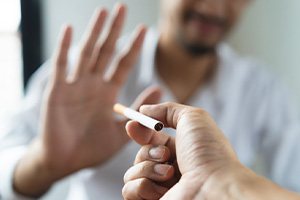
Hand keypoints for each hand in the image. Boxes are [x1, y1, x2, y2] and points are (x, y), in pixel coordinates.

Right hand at [13, 4, 160, 196]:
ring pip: (86, 53)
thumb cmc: (93, 148)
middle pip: (106, 52)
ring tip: (103, 12)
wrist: (67, 162)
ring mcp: (75, 86)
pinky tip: (70, 30)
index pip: (123, 64)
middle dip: (114, 31)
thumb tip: (159, 87)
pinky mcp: (57, 91)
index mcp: (108, 93)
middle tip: (123, 9)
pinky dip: (64, 48)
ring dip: (94, 32)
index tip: (144, 29)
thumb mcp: (122, 130)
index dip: (133, 47)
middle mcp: (93, 85)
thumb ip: (138, 108)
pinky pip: (61, 66)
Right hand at [122, 102, 239, 199]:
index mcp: (180, 150)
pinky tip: (161, 191)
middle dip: (149, 151)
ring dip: (147, 168)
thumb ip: (166, 109)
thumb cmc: (207, 152)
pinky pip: (129, 191)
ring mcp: (160, 187)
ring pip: (132, 172)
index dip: (140, 131)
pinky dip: (142, 187)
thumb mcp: (191, 118)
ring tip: (169, 173)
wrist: (214, 186)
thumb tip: (144, 110)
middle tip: (165, 154)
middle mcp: (170, 169)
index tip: (132, 125)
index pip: (152, 139)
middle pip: (140, 154)